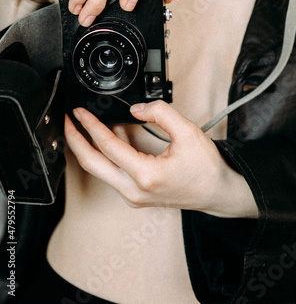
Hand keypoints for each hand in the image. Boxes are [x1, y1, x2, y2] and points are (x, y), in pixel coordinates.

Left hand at [65, 101, 258, 217]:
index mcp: (146, 175)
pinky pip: (113, 173)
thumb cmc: (206, 168)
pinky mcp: (136, 195)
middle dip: (74, 141)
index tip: (80, 112)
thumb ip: (160, 113)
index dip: (91, 126)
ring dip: (89, 147)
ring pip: (100, 170)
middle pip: (91, 164)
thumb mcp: (187, 132)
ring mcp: (133, 196)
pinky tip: (112, 135)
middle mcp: (134, 190)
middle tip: (67, 122)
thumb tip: (136, 109)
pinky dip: (106, 154)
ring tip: (84, 126)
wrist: (218, 193)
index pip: (108, 146)